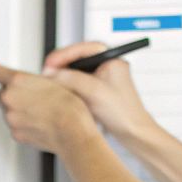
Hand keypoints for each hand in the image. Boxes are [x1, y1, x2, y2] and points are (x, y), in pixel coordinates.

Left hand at [0, 55, 99, 155]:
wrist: (73, 134)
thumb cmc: (69, 109)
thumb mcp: (55, 82)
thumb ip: (35, 80)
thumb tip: (31, 82)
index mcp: (18, 82)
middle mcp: (10, 99)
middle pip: (3, 92)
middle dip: (13, 92)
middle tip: (33, 96)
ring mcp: (11, 118)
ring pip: (8, 110)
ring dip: (19, 108)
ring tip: (41, 111)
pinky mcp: (15, 133)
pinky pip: (15, 125)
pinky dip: (23, 122)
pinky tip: (39, 122)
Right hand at [40, 41, 159, 141]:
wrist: (134, 133)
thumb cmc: (124, 113)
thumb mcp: (95, 92)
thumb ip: (72, 78)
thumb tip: (52, 72)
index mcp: (111, 59)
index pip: (82, 49)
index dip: (63, 55)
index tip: (49, 64)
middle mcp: (107, 66)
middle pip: (76, 60)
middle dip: (61, 68)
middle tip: (47, 75)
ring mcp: (102, 79)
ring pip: (75, 73)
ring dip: (64, 79)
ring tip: (53, 85)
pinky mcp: (98, 91)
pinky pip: (78, 85)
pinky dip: (69, 89)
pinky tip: (63, 95)